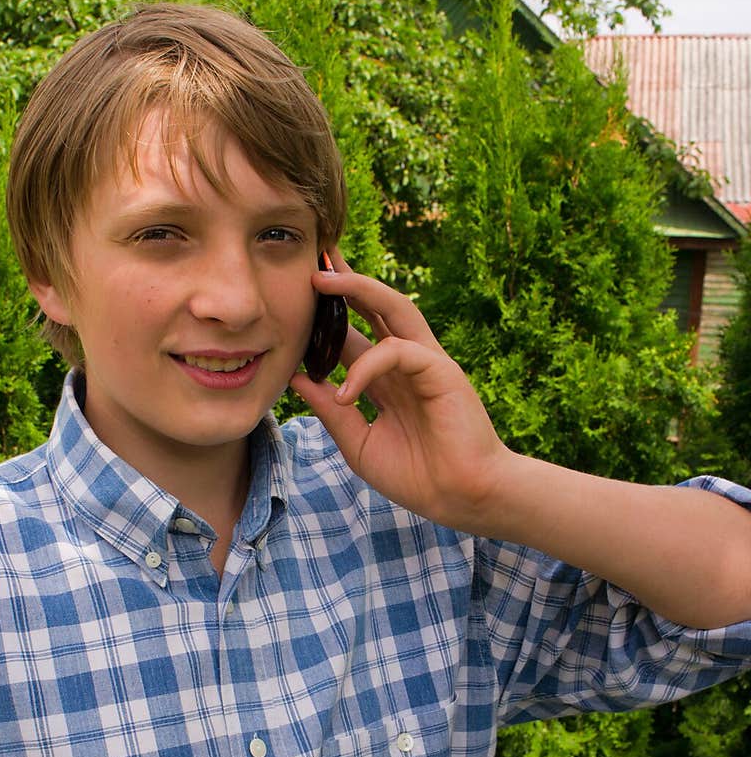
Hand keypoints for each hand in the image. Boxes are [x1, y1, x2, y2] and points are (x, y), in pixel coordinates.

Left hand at [289, 251, 512, 531]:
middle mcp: (406, 362)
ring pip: (392, 308)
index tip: (296, 296)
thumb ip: (330, 411)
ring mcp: (426, 362)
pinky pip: (398, 351)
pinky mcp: (441, 371)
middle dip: (344, 279)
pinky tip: (344, 391)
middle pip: (374, 306)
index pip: (353, 334)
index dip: (327, 315)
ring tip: (322, 278)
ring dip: (358, 288)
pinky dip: (366, 367)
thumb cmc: (418, 475)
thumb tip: (295, 377)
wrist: (461, 498)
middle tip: (310, 258)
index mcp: (387, 379)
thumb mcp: (358, 443)